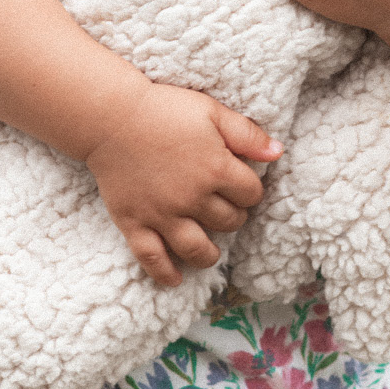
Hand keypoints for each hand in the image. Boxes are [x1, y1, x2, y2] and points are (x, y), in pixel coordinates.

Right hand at [84, 80, 281, 288]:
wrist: (111, 116)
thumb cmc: (164, 109)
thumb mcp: (212, 112)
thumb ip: (247, 134)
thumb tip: (278, 153)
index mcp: (216, 169)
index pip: (251, 194)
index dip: (250, 190)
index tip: (241, 186)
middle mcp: (193, 198)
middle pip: (228, 222)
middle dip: (233, 217)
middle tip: (225, 209)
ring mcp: (163, 215)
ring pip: (197, 249)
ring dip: (209, 254)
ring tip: (210, 252)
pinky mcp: (134, 223)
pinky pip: (152, 258)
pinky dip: (165, 273)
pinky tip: (175, 279)